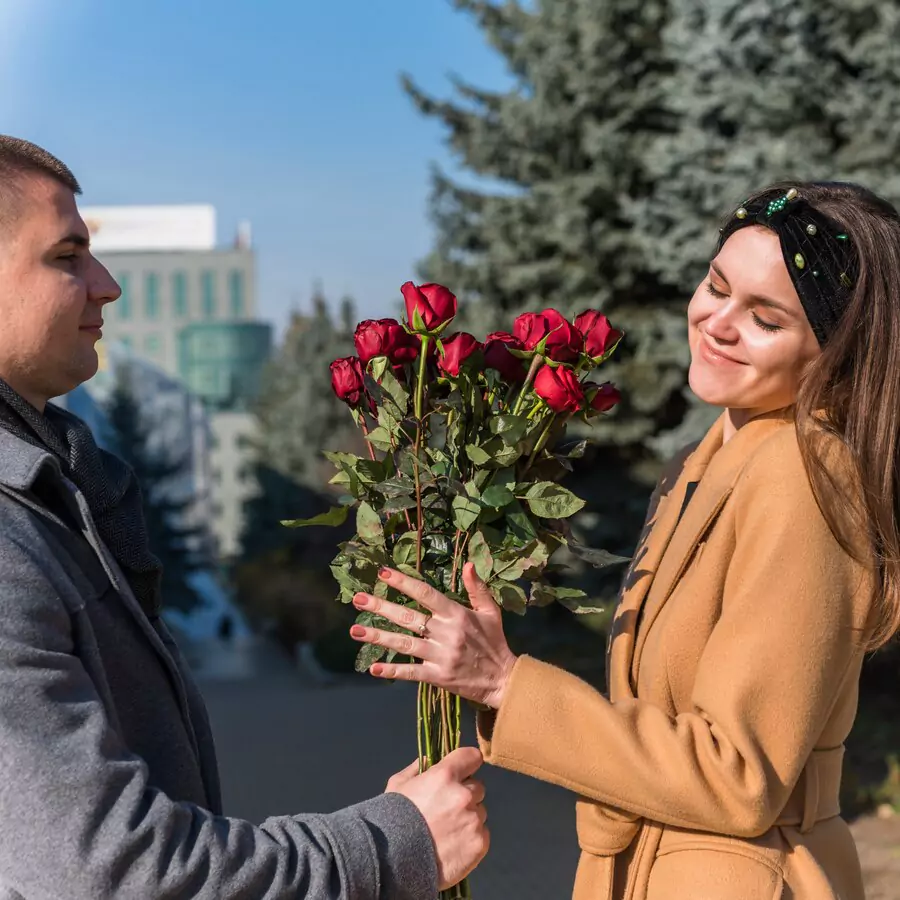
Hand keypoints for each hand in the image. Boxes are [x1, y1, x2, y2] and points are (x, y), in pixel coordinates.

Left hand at [350, 562, 517, 708]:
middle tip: (357, 598)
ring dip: (378, 637)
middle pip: (408, 617)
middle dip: (380, 607)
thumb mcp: (491, 612)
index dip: (403, 582)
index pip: (425, 594)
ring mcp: (440, 656)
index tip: (382, 573)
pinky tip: (373, 668)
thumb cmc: (494, 642)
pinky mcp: (438, 677)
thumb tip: (469, 564)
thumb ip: (478, 588)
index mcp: (457, 614)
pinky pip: (411, 673)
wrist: (503, 680)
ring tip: (355, 631)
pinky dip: (392, 671)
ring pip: (404, 644)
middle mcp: (446, 633)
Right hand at [385, 748, 488, 889]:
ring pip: (480, 812)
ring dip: (468, 818)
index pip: (472, 757)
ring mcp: (473, 820)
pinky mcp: (479, 844)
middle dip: (466, 795)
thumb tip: (430, 760)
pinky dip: (471, 839)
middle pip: (478, 787)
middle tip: (447, 809)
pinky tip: (453, 846)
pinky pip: (482, 834)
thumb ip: (417, 768)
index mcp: (445, 776)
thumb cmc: (392, 819)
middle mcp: (464, 795)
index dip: (468, 763)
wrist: (393, 862)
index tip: (464, 770)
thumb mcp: (398, 785)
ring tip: (447, 832)